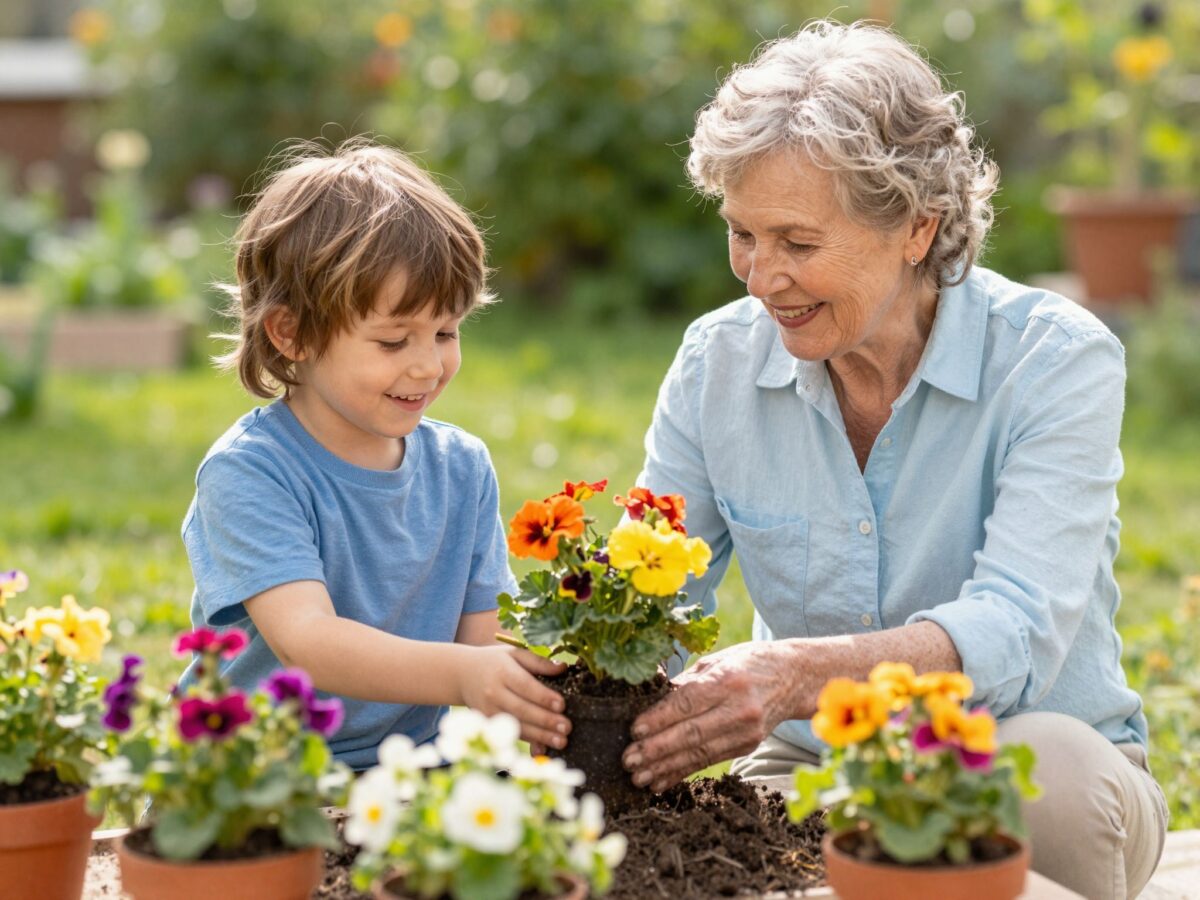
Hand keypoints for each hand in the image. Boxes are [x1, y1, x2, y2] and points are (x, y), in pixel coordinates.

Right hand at [458, 646, 569, 749]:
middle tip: (566, 727)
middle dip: (545, 720)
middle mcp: (494, 692)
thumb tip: (563, 668)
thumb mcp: (514, 653)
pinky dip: (528, 742)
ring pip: (517, 725)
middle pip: (522, 709)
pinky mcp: (488, 723)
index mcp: (502, 671)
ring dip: (540, 736)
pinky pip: (510, 734)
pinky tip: (544, 747)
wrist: (462, 674)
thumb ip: (538, 661)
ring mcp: (489, 710)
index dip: (543, 697)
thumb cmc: (495, 662)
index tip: (561, 705)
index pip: (525, 686)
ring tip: (561, 741)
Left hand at [621, 642, 797, 792]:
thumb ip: (684, 682)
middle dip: (656, 749)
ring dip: (666, 767)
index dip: (659, 719)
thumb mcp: (716, 661)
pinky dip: (683, 772)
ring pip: (699, 753)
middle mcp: (739, 708)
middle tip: (629, 759)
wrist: (793, 677)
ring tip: (639, 776)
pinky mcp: (748, 747)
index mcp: (728, 680)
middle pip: (691, 733)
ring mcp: (746, 731)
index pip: (687, 703)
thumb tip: (646, 697)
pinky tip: (662, 781)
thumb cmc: (747, 663)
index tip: (634, 730)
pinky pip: (709, 761)